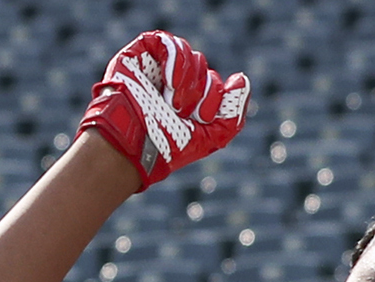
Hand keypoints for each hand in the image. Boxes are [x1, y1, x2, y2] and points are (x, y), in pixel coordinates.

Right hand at [76, 33, 251, 190]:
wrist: (132, 146)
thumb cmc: (166, 147)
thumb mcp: (211, 137)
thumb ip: (234, 112)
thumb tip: (242, 79)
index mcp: (187, 99)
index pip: (213, 81)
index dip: (213, 96)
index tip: (201, 117)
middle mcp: (171, 82)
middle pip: (201, 65)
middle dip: (198, 89)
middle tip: (182, 112)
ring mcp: (153, 68)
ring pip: (185, 52)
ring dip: (186, 77)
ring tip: (173, 102)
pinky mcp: (136, 56)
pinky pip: (164, 42)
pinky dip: (173, 58)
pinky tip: (170, 81)